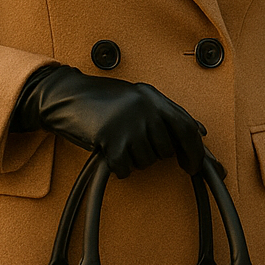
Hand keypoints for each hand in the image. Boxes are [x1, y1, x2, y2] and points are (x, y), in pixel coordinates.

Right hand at [12, 64, 205, 177]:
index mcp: (153, 97)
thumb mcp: (137, 97)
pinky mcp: (113, 139)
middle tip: (133, 144)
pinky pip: (126, 168)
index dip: (195, 151)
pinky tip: (107, 150)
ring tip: (117, 140)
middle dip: (152, 154)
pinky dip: (118, 166)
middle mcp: (145, 108)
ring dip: (133, 159)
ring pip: (146, 161)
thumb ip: (167, 112)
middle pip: (165, 150)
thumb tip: (201, 132)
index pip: (187, 127)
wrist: (64, 96)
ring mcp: (129, 123)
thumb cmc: (101, 99)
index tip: (194, 167)